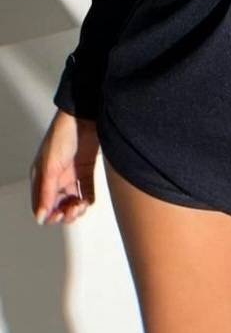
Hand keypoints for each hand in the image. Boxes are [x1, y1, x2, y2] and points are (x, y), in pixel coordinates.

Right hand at [30, 108, 99, 224]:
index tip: (59, 215)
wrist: (86, 115)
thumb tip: (41, 217)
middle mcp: (55, 178)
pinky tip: (88, 200)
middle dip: (64, 213)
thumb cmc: (63, 134)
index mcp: (42, 177)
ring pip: (72, 201)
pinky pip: (86, 191)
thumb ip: (47, 192)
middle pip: (57, 206)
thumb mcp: (51, 166)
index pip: (42, 205)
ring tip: (81, 205)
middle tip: (72, 209)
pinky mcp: (86, 170)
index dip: (49, 215)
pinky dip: (87, 199)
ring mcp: (71, 174)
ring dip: (76, 208)